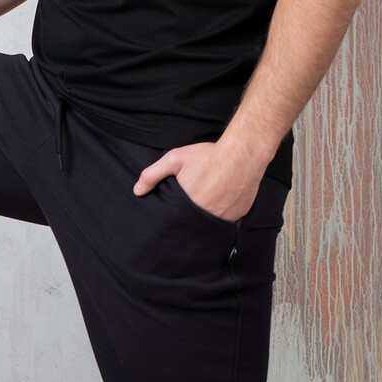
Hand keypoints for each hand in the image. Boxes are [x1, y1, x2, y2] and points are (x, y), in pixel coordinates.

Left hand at [133, 140, 266, 222]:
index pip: (173, 223)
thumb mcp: (175, 159)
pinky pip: (224, 223)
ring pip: (207, 227)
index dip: (171, 220)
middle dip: (186, 222)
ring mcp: (223, 220)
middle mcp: (205, 217)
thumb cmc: (209, 156)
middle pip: (190, 227)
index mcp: (187, 206)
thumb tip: (137, 191)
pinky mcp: (237, 218)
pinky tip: (218, 205)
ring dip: (203, 221)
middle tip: (187, 210)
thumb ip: (152, 174)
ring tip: (203, 207)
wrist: (243, 153)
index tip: (170, 217)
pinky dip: (219, 217)